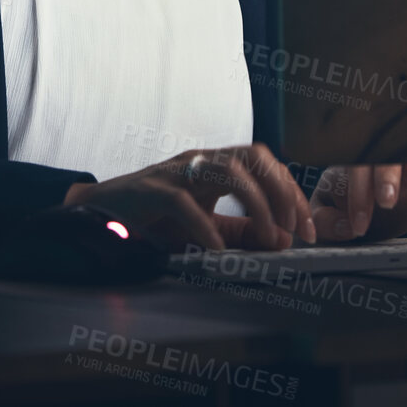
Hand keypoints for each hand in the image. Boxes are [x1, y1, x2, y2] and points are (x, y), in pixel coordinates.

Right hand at [62, 143, 316, 251]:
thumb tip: (283, 240)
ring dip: (257, 203)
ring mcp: (174, 171)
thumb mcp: (206, 227)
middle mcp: (198, 161)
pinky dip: (205, 227)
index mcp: (214, 165)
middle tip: (294, 230)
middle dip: (282, 190)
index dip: (291, 191)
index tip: (308, 229)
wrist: (99, 213)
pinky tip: (216, 251)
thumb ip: (240, 232)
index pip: (265, 163)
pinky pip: (184, 202)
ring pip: (228, 169)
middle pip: (253, 156)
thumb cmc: (154, 219)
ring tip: (270, 237)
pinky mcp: (150, 189)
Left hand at [309, 165, 406, 241]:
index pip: (356, 170)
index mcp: (351, 165)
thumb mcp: (323, 213)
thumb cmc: (339, 207)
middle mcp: (382, 165)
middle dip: (388, 177)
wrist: (360, 215)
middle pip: (388, 157)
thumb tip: (346, 226)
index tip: (358, 226)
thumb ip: (325, 220)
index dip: (358, 196)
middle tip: (387, 202)